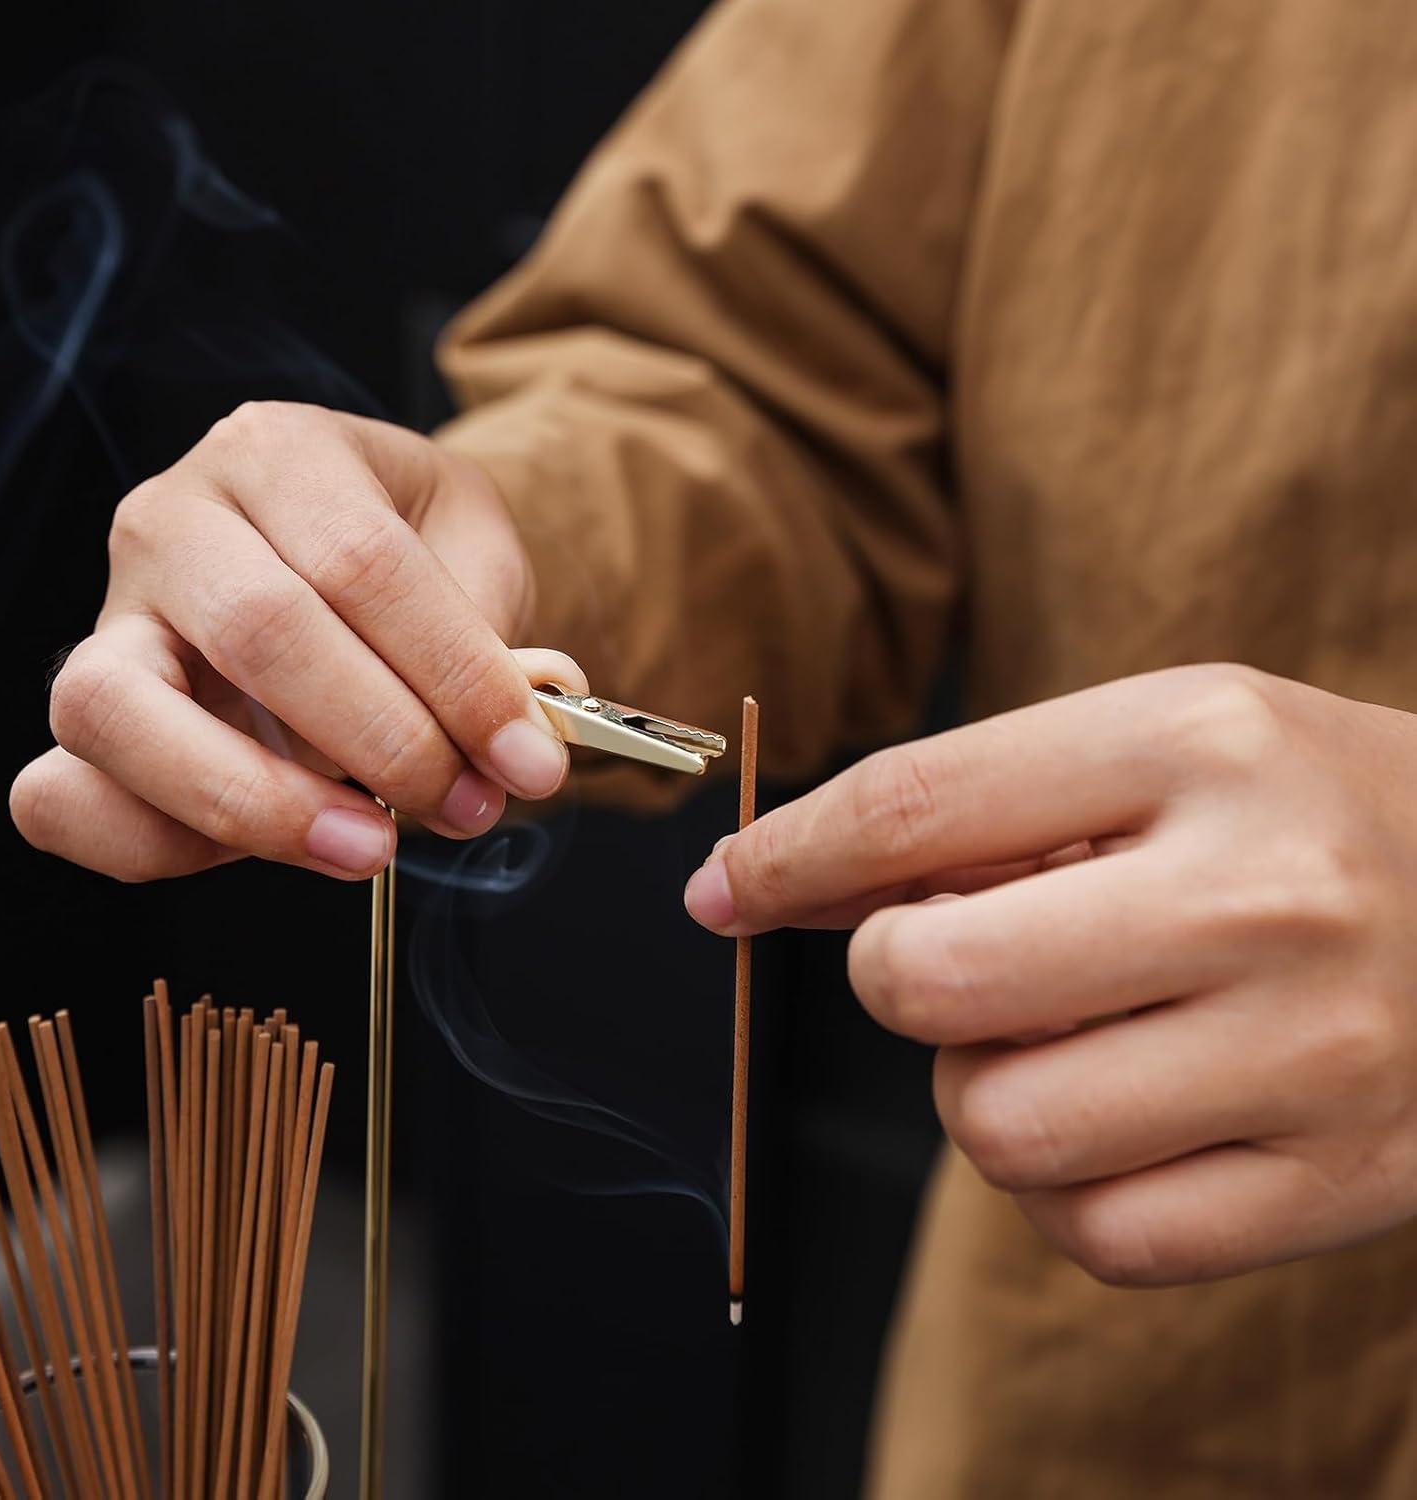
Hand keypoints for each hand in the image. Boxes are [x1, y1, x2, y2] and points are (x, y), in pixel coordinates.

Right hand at [11, 402, 585, 880]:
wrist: (343, 551)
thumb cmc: (411, 549)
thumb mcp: (475, 553)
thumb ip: (495, 639)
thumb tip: (522, 740)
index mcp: (280, 453)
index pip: (364, 564)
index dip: (457, 678)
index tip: (527, 761)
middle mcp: (174, 521)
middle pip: (259, 633)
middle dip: (383, 742)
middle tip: (464, 802)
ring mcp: (113, 617)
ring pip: (117, 712)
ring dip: (257, 804)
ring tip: (365, 846)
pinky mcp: (89, 714)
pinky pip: (63, 795)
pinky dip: (153, 845)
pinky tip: (272, 850)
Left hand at [685, 665, 1416, 1284]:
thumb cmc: (1291, 807)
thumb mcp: (1150, 743)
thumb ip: (968, 809)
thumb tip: (768, 884)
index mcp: (1195, 743)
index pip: (912, 807)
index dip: (783, 855)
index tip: (721, 890)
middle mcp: (1262, 894)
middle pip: (926, 980)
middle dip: (895, 976)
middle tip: (955, 957)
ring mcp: (1314, 1052)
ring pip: (997, 1126)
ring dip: (981, 1087)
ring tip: (1067, 1034)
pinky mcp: (1343, 1182)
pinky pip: (1095, 1236)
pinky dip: (1061, 1188)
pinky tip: (1120, 1115)